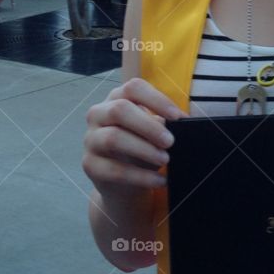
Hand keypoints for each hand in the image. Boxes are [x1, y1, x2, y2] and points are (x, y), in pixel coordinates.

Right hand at [83, 77, 183, 197]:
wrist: (125, 184)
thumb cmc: (143, 149)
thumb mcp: (154, 134)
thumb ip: (164, 125)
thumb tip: (183, 123)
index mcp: (117, 98)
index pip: (133, 88)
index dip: (156, 100)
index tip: (177, 117)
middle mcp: (99, 114)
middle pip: (119, 110)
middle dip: (148, 126)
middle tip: (170, 141)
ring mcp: (91, 139)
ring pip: (113, 138)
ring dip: (144, 150)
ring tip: (165, 160)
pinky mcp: (90, 165)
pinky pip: (114, 169)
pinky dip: (141, 177)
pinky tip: (159, 180)